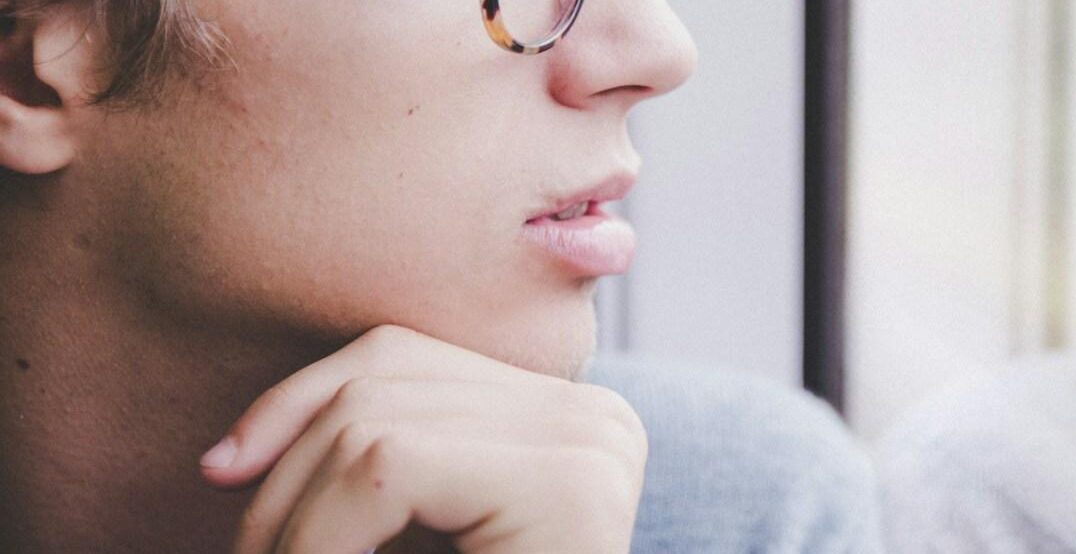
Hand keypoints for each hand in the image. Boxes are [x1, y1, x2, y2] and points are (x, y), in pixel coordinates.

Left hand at [199, 325, 647, 553]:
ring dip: (292, 516)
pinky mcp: (568, 484)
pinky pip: (387, 462)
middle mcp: (597, 416)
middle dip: (283, 468)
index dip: (292, 405)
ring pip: (370, 423)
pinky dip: (320, 536)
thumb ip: (367, 480)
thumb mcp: (406, 544)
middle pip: (384, 376)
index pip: (400, 358)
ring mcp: (592, 442)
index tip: (218, 473)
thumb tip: (224, 457)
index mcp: (565, 419)